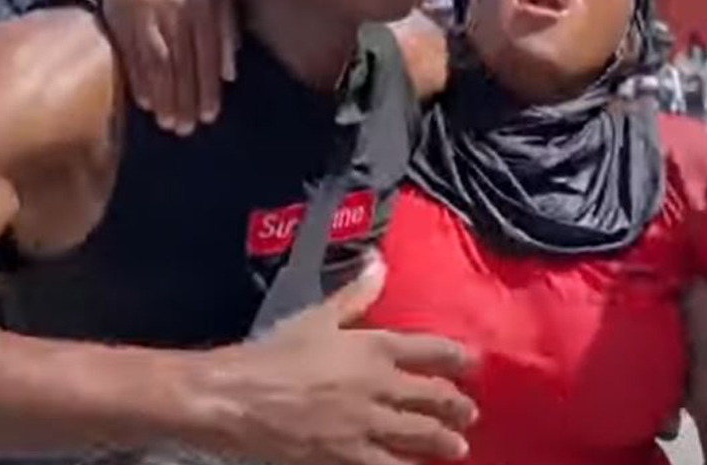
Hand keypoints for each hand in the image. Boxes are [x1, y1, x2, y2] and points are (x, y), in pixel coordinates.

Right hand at [94, 0, 236, 134]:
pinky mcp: (120, 15)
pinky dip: (140, 80)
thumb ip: (227, 26)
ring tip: (169, 123)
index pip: (207, 55)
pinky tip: (146, 102)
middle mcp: (176, 8)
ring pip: (158, 63)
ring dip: (163, 97)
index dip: (208, 88)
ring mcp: (146, 12)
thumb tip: (230, 72)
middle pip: (183, 64)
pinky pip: (132, 55)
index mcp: (204, 1)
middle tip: (186, 129)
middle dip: (185, 100)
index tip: (209, 115)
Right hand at [199, 253, 477, 464]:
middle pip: (433, 397)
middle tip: (469, 414)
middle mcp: (379, 386)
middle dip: (456, 406)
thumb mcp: (317, 317)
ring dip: (443, 442)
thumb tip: (379, 262)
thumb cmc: (273, 353)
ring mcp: (366, 425)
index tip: (472, 364)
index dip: (458, 358)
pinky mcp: (346, 458)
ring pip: (419, 436)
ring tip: (457, 448)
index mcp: (374, 347)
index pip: (432, 350)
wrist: (234, 397)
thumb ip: (355, 293)